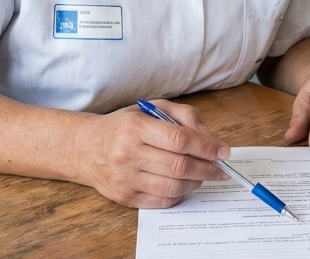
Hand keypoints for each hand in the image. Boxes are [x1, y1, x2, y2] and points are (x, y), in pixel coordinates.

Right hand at [70, 100, 228, 207]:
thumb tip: (209, 137)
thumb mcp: (150, 108)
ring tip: (202, 175)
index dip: (207, 147)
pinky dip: (179, 195)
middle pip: (179, 166)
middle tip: (220, 168)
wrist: (86, 148)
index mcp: (135, 127)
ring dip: (196, 182)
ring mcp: (125, 178)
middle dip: (207, 168)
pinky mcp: (125, 197)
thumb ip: (183, 115)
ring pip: (173, 187)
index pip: (180, 139)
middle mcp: (128, 153)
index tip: (223, 151)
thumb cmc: (123, 126)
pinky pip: (162, 201)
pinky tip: (183, 184)